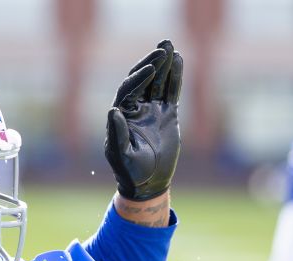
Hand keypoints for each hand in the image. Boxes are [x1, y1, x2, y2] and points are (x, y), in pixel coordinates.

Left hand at [105, 40, 182, 200]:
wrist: (148, 182)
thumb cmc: (130, 171)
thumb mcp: (122, 155)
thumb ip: (117, 134)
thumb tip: (113, 111)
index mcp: (121, 116)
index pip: (129, 90)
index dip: (138, 78)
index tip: (150, 69)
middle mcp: (134, 109)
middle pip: (143, 80)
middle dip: (152, 63)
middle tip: (162, 47)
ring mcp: (151, 110)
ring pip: (158, 82)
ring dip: (164, 64)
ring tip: (170, 46)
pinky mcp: (166, 114)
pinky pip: (171, 91)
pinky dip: (175, 77)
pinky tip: (179, 60)